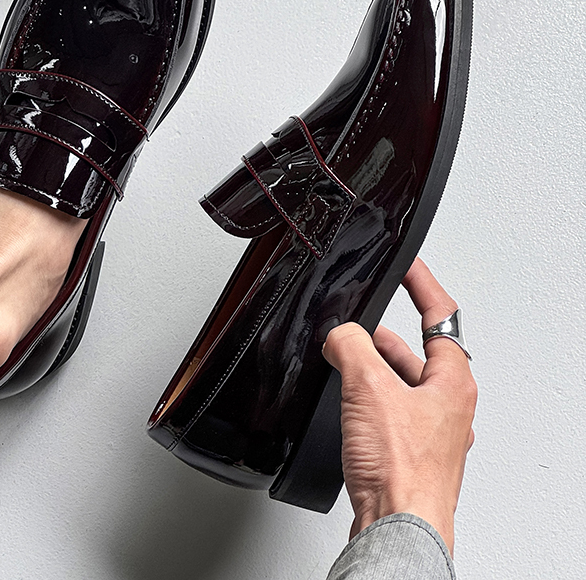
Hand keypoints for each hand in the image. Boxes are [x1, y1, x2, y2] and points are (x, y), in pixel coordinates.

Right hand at [322, 258, 476, 554]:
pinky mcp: (408, 453)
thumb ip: (351, 346)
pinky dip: (367, 400)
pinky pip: (387, 411)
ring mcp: (430, 432)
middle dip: (383, 334)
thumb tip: (339, 335)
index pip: (441, 315)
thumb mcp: (369, 388)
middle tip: (358, 323)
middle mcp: (447, 406)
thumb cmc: (402, 472)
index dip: (422, 284)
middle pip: (418, 351)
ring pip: (400, 383)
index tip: (409, 265)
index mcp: (452, 382)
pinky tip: (345, 405)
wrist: (397, 527)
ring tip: (343, 361)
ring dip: (372, 369)